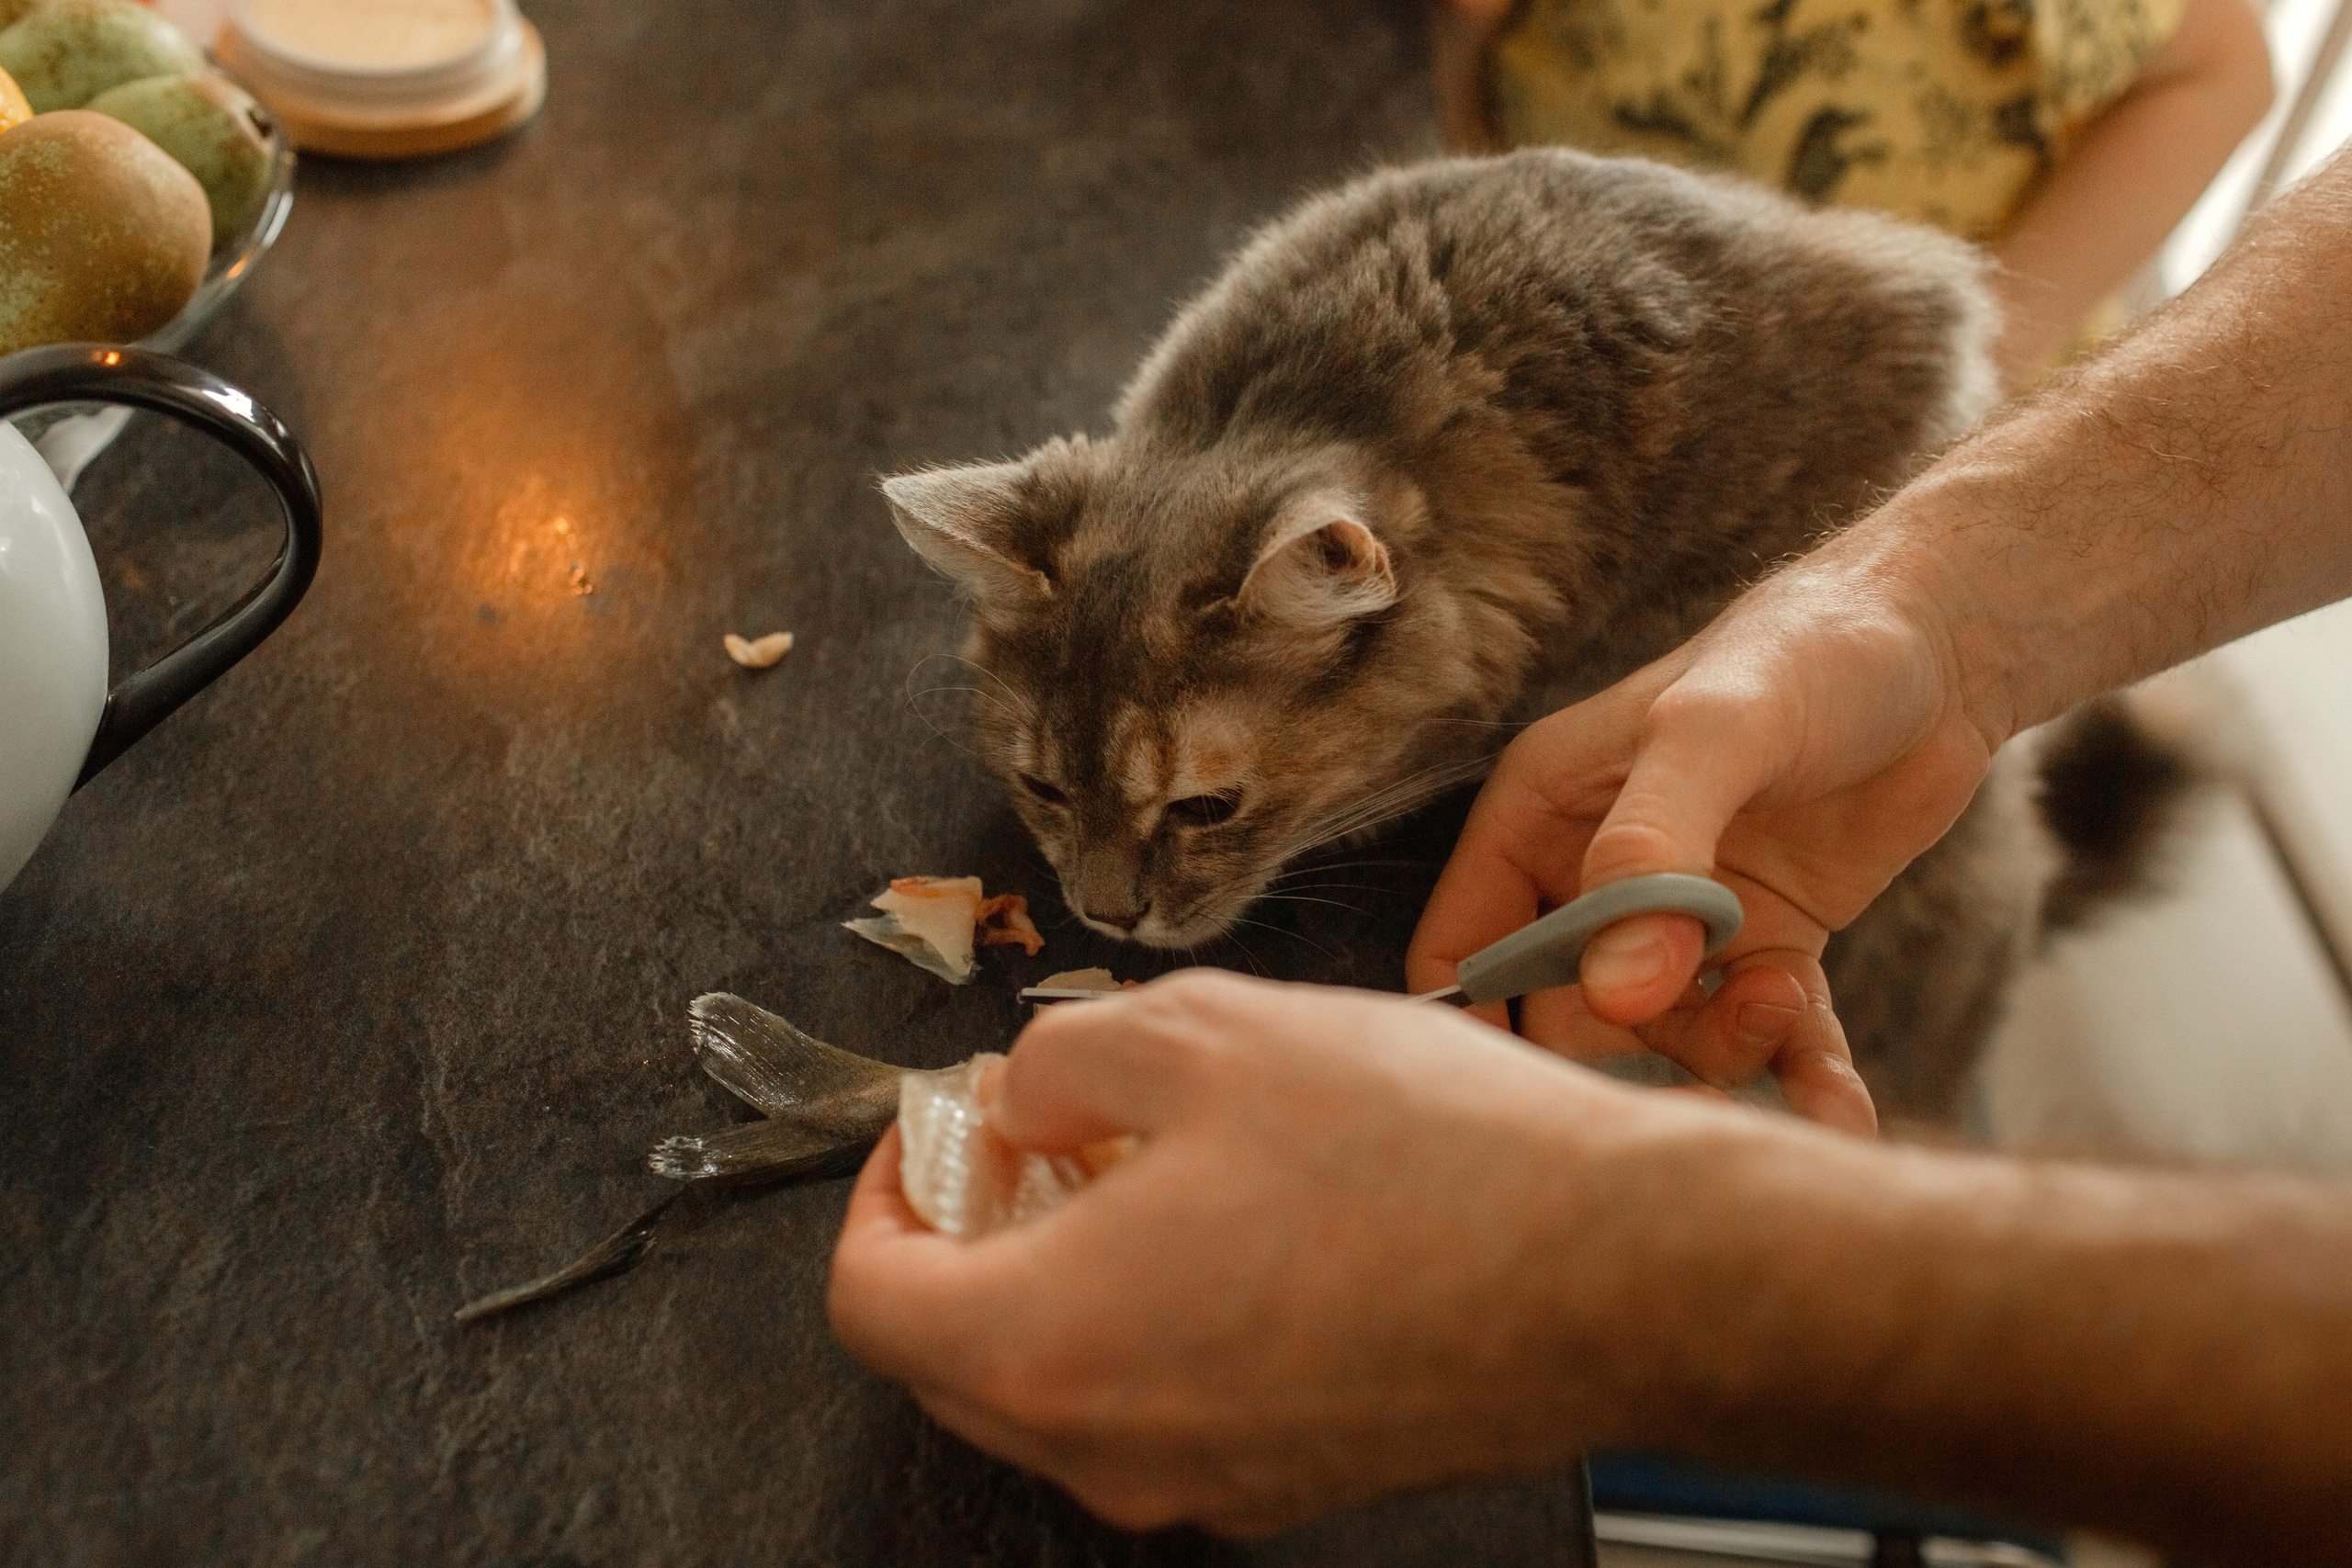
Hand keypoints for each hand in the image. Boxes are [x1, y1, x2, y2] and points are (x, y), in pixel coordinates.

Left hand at [827, 971, 1711, 1535]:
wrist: (1623, 1272)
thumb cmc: (1429, 1159)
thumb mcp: (1206, 1034)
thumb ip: (1062, 1061)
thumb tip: (1022, 1098)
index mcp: (1048, 1343)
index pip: (868, 1298)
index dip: (878, 1193)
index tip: (936, 1132)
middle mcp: (1110, 1449)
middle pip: (954, 1358)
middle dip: (972, 1235)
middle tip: (1038, 1136)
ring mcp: (1204, 1483)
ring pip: (1062, 1388)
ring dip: (1065, 1277)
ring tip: (1151, 1164)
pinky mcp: (1289, 1481)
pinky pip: (1163, 1407)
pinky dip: (1152, 1323)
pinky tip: (1238, 1224)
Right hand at [1408, 557, 1998, 1133]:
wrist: (1946, 648)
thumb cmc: (1810, 653)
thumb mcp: (1715, 734)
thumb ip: (1653, 854)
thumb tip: (1618, 991)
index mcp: (1541, 813)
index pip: (1464, 947)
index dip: (1481, 1024)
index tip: (1534, 1096)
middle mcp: (1595, 872)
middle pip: (1564, 1011)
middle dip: (1629, 1043)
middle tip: (1702, 1041)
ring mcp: (1683, 914)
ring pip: (1667, 1033)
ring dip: (1728, 1046)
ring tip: (1789, 1006)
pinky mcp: (1767, 942)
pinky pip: (1765, 1035)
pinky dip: (1801, 1072)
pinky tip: (1842, 1108)